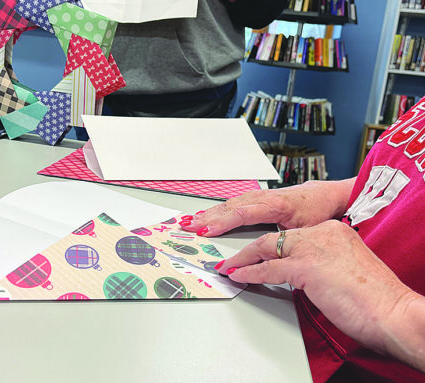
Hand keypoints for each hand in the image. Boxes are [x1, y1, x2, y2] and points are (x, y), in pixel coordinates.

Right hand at [181, 179, 355, 236]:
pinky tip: (209, 214)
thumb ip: (285, 240)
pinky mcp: (261, 197)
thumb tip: (269, 255)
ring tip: (190, 220)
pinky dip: (220, 208)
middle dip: (206, 217)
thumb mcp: (307, 231)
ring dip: (210, 212)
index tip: (206, 230)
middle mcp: (265, 197)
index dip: (223, 222)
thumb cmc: (320, 213)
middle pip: (231, 206)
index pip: (243, 213)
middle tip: (186, 226)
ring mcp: (262, 195)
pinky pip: (236, 202)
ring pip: (231, 203)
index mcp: (276, 204)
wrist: (330, 196)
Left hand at [216, 220, 424, 370]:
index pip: (292, 235)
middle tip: (234, 256)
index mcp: (333, 230)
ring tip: (230, 266)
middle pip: (275, 237)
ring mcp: (313, 247)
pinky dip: (249, 273)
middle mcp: (322, 232)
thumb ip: (320, 264)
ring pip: (266, 248)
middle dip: (250, 248)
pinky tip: (238, 275)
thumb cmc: (375, 298)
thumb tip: (299, 274)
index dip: (271, 245)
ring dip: (243, 259)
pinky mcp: (306, 266)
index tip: (258, 252)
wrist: (393, 312)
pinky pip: (268, 269)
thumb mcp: (344, 269)